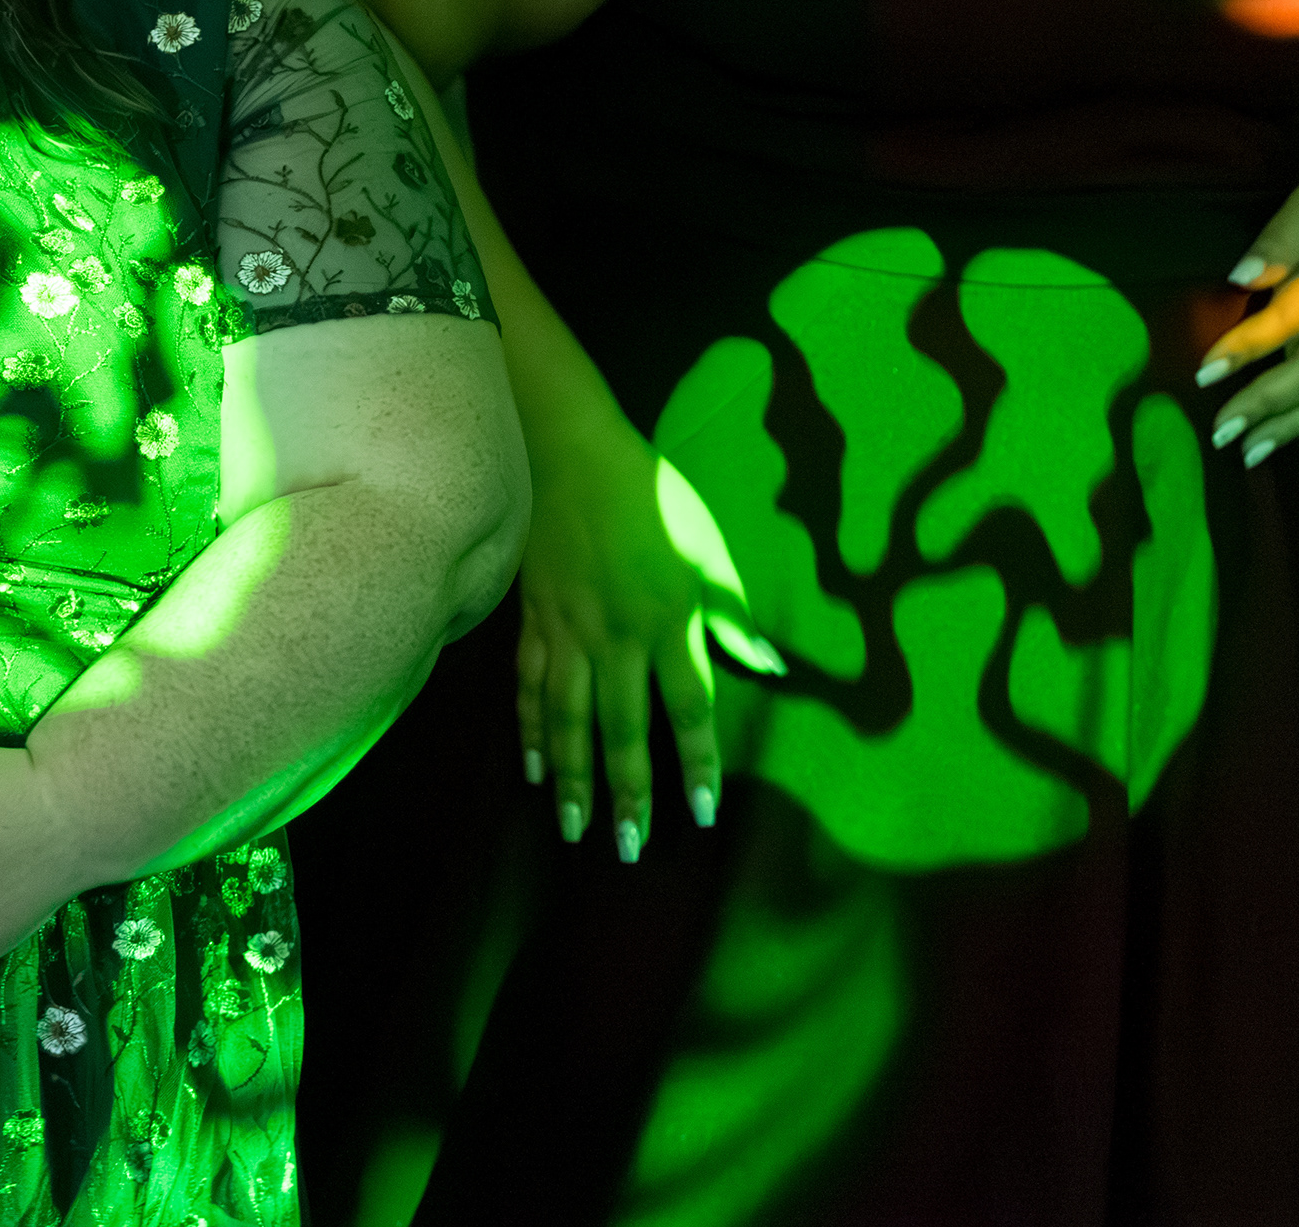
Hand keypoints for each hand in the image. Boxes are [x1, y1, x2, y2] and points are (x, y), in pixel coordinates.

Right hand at [515, 396, 719, 865]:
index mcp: (668, 618)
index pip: (688, 706)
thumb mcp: (706, 544)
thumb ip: (733, 608)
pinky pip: (528, 686)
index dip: (696, 762)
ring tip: (575, 830)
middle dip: (627, 793)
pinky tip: (534, 769)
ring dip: (574, 778)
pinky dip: (530, 731)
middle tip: (626, 850)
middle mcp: (616, 637)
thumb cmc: (648, 493)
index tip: (703, 812)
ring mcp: (567, 631)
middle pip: (622, 729)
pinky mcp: (532, 620)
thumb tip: (769, 666)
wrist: (565, 448)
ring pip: (568, 719)